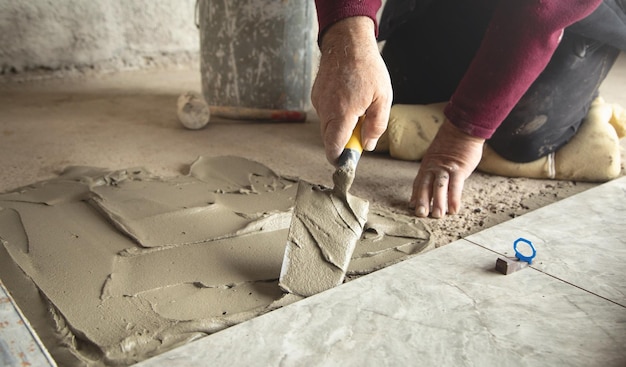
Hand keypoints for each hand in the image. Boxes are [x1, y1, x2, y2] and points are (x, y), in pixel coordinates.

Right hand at [311, 17, 392, 164]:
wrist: (347, 42)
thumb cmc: (368, 69)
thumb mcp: (383, 98)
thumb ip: (376, 126)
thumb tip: (367, 146)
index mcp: (343, 113)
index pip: (334, 146)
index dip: (339, 159)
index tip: (347, 163)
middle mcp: (326, 109)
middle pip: (329, 139)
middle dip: (343, 142)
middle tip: (361, 132)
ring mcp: (319, 102)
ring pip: (327, 126)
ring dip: (340, 126)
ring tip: (357, 109)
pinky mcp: (316, 95)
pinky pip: (325, 113)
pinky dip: (336, 114)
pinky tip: (348, 99)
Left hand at [410, 120, 484, 217]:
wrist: (463, 128)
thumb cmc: (452, 143)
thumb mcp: (438, 155)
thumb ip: (435, 167)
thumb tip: (432, 180)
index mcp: (428, 164)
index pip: (419, 182)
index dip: (416, 195)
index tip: (412, 206)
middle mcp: (434, 167)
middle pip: (426, 185)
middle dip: (422, 201)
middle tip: (420, 215)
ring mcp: (446, 168)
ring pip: (439, 187)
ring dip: (438, 202)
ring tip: (437, 216)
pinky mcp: (459, 168)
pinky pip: (456, 185)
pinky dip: (454, 198)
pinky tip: (453, 209)